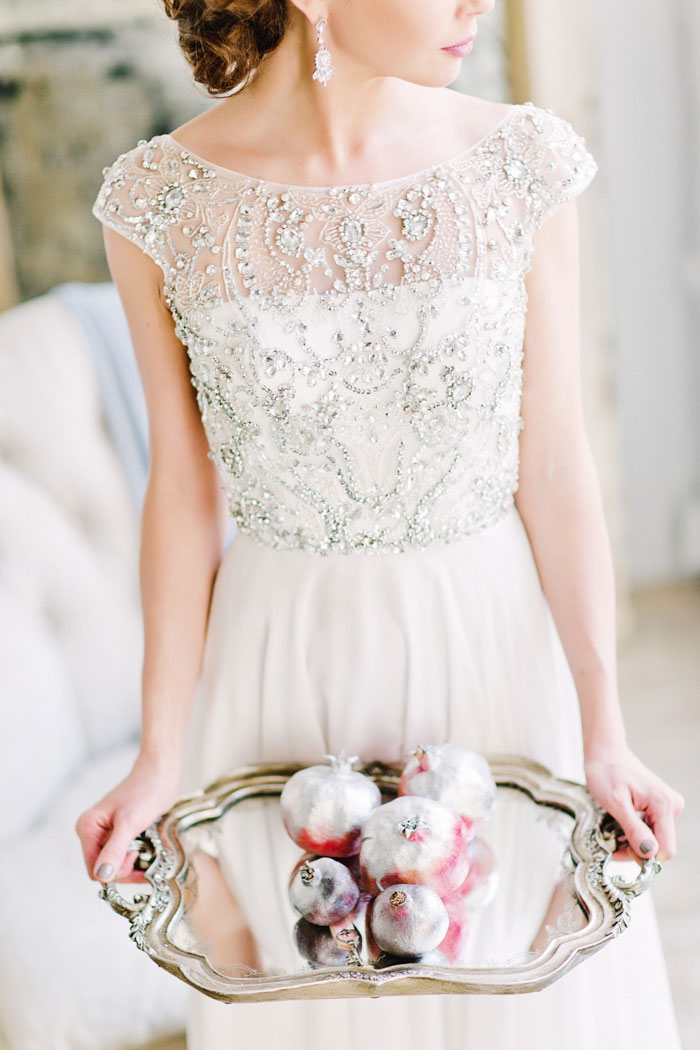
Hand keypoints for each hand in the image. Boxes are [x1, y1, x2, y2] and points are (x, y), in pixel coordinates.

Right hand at [75, 754, 181, 884]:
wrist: (160, 774)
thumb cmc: (145, 791)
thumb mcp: (129, 823)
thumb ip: (114, 850)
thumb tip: (102, 876)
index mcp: (87, 828)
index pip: (94, 870)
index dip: (115, 872)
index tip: (134, 857)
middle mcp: (92, 832)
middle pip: (104, 870)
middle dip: (125, 868)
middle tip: (141, 852)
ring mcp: (105, 834)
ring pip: (115, 865)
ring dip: (132, 864)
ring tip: (146, 849)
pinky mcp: (118, 834)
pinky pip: (123, 857)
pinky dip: (135, 859)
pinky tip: (146, 852)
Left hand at [583, 742, 684, 863]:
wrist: (605, 751)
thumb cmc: (607, 771)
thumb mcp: (615, 803)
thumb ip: (634, 829)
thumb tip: (650, 854)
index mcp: (664, 805)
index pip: (665, 849)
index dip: (642, 856)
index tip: (617, 851)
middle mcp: (671, 806)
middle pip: (658, 845)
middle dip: (634, 848)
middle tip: (609, 842)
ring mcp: (667, 806)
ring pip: (653, 838)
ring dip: (632, 840)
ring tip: (611, 830)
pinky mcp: (659, 806)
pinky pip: (650, 829)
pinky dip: (634, 831)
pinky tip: (619, 824)